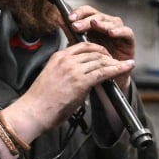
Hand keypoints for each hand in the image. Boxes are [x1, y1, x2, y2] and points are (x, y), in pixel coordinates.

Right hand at [6, 41, 135, 135]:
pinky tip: (126, 67)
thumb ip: (67, 73)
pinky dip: (117, 69)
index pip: (82, 46)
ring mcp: (73, 70)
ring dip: (115, 62)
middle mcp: (66, 60)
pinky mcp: (80, 82)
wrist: (33, 112)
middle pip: (94, 51)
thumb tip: (82, 77)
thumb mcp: (52, 78)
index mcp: (58, 57)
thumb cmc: (41, 101)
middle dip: (108, 55)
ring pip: (100, 60)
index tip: (105, 54)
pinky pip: (103, 72)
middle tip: (117, 61)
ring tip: (125, 65)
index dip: (97, 48)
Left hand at [67, 5, 134, 89]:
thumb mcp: (79, 48)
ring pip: (113, 21)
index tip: (69, 18)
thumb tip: (59, 19)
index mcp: (94, 26)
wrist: (105, 85)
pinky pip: (127, 32)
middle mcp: (107, 26)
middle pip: (99, 16)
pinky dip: (119, 31)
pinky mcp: (129, 42)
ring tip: (94, 24)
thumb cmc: (92, 65)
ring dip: (102, 23)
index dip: (79, 13)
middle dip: (87, 19)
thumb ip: (71, 33)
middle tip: (77, 25)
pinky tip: (111, 33)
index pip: (87, 12)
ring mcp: (118, 33)